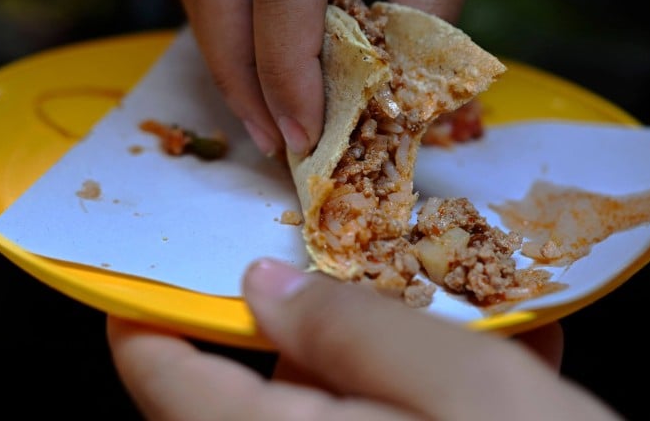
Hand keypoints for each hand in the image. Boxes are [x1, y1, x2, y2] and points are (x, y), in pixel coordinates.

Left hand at [108, 259, 621, 419]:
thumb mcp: (467, 392)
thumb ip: (359, 330)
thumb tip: (264, 285)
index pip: (163, 381)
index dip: (148, 307)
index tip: (159, 245)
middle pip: (247, 386)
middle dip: (300, 313)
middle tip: (358, 254)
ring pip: (325, 399)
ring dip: (382, 350)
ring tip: (459, 310)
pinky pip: (380, 419)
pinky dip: (421, 389)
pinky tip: (501, 363)